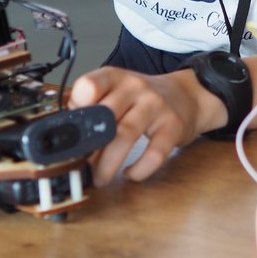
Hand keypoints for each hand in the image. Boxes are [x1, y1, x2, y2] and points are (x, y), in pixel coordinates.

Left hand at [68, 67, 220, 185]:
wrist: (188, 95)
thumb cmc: (143, 100)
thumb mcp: (118, 93)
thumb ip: (93, 108)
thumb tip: (67, 142)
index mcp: (115, 78)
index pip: (89, 85)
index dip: (76, 108)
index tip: (72, 130)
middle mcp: (135, 87)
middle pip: (104, 118)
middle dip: (88, 149)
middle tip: (82, 167)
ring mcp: (156, 105)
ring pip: (125, 136)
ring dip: (108, 165)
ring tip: (101, 179)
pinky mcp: (174, 126)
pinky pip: (155, 153)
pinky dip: (139, 170)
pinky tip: (131, 174)